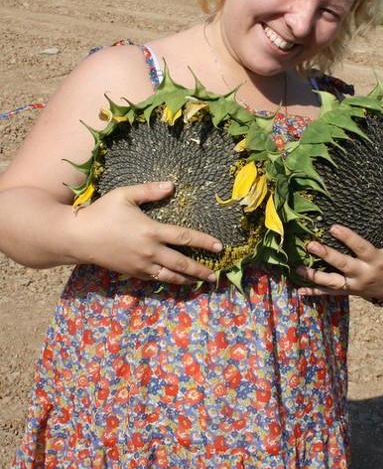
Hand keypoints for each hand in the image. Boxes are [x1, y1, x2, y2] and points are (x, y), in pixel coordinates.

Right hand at [73, 180, 222, 285]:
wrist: (78, 238)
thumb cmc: (101, 212)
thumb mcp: (124, 195)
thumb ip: (149, 191)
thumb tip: (171, 186)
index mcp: (151, 231)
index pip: (184, 237)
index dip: (204, 242)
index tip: (219, 247)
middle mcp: (150, 251)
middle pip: (182, 263)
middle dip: (200, 270)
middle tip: (215, 276)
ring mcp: (141, 265)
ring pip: (169, 276)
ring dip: (187, 279)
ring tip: (200, 282)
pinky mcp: (132, 273)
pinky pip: (154, 278)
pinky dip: (167, 280)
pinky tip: (175, 280)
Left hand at [295, 220, 382, 300]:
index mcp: (377, 261)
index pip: (361, 248)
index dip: (348, 238)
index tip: (333, 227)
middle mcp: (364, 274)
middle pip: (343, 265)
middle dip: (326, 255)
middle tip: (311, 245)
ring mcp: (355, 285)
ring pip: (333, 282)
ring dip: (315, 276)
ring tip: (298, 269)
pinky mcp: (350, 291)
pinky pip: (331, 293)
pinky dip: (316, 292)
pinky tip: (300, 290)